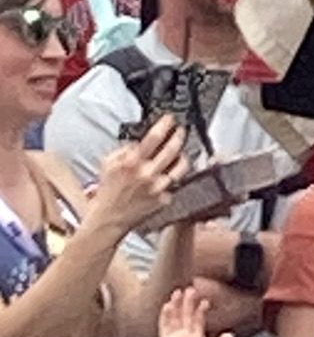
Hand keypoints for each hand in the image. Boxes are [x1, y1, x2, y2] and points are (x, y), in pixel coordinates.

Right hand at [91, 116, 190, 233]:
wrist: (109, 218)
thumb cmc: (108, 192)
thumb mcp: (108, 164)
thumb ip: (124, 150)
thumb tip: (138, 142)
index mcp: (132, 163)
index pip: (154, 137)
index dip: (165, 125)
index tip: (170, 119)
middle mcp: (147, 174)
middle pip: (172, 149)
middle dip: (179, 136)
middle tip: (181, 131)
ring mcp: (158, 188)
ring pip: (180, 167)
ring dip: (182, 157)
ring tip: (180, 153)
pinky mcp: (164, 199)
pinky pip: (174, 184)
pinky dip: (172, 178)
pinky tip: (169, 175)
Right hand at [157, 286, 234, 336]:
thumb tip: (230, 334)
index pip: (199, 320)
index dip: (201, 309)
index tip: (206, 300)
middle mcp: (185, 336)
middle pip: (186, 315)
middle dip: (189, 302)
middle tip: (192, 288)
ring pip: (175, 318)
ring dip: (175, 305)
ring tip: (177, 292)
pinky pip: (164, 328)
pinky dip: (165, 317)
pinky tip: (167, 306)